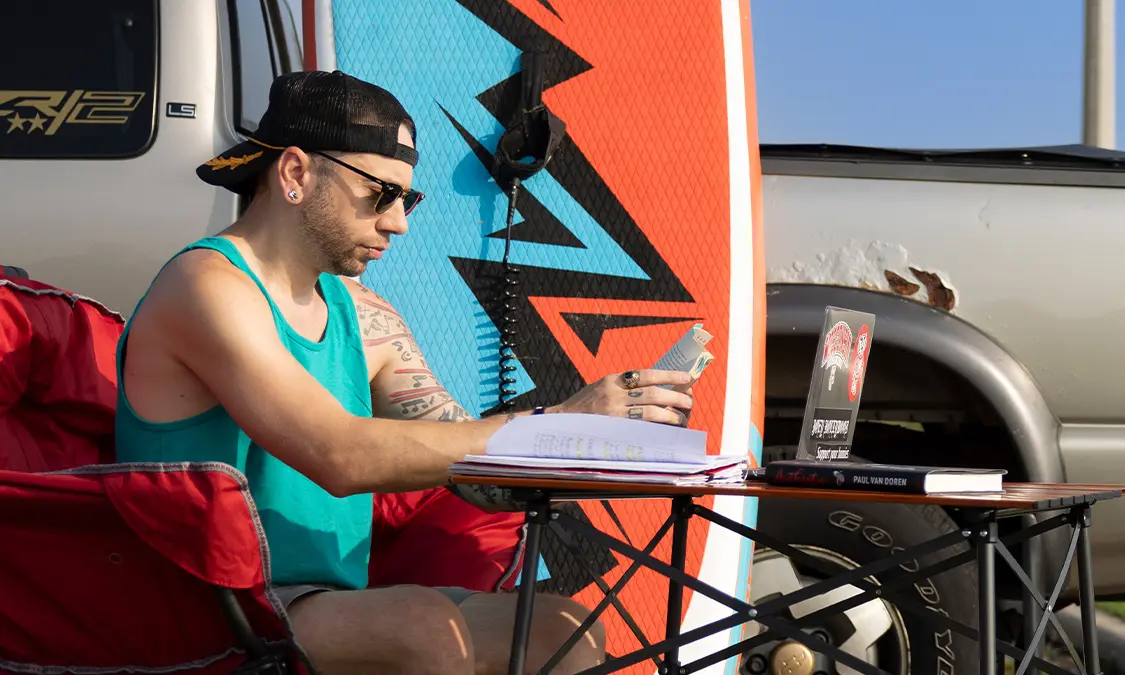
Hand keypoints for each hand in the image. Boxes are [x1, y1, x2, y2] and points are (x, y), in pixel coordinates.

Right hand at [551, 369, 694, 425]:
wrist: (561, 422)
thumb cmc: (585, 405)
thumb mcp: (602, 387)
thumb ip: (625, 386)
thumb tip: (658, 387)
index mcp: (613, 380)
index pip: (647, 374)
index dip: (670, 375)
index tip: (687, 378)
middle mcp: (614, 395)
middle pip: (654, 394)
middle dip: (676, 397)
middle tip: (690, 401)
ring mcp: (614, 414)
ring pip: (651, 412)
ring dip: (671, 415)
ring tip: (682, 418)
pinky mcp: (614, 430)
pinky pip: (643, 429)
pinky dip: (658, 428)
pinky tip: (668, 429)